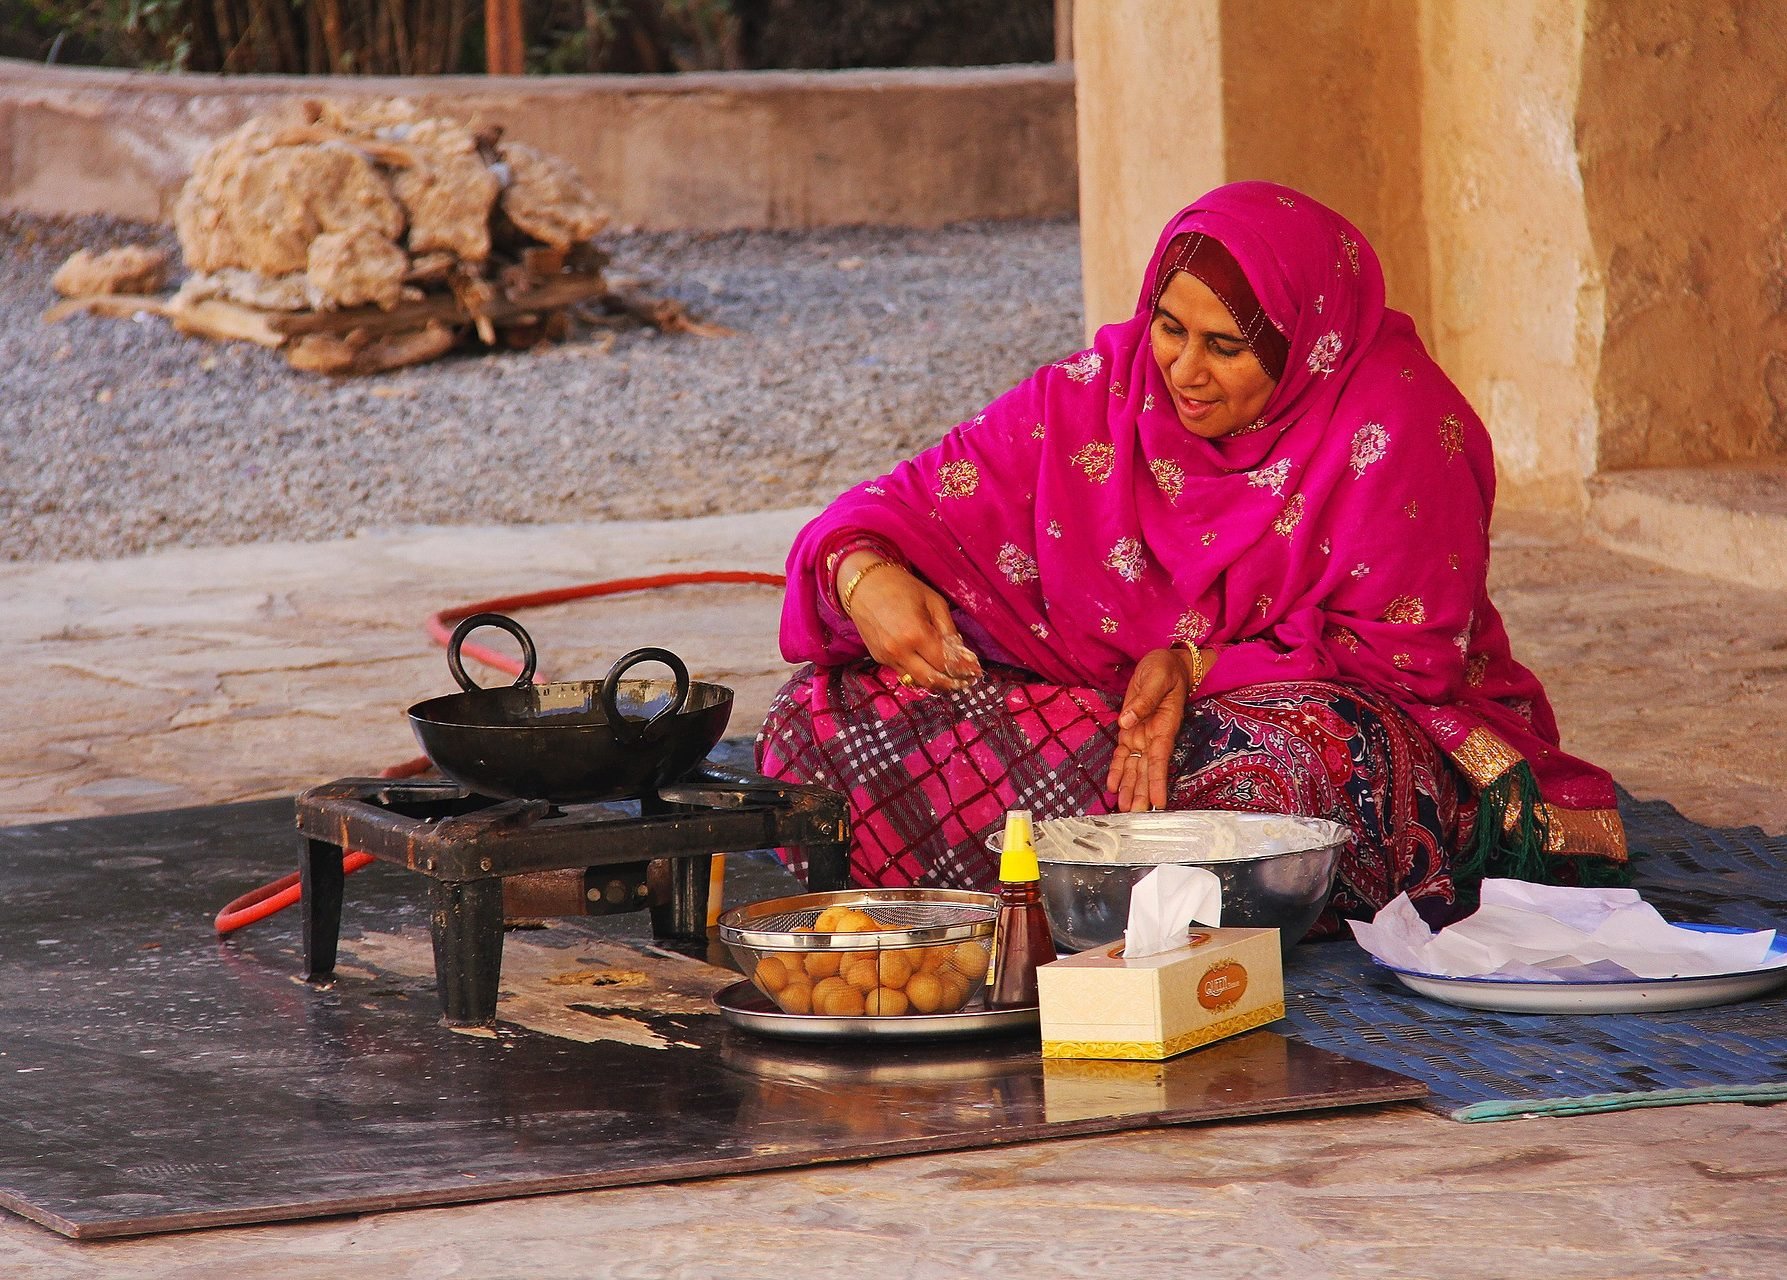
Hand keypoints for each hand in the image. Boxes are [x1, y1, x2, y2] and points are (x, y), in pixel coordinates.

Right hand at [838, 551, 982, 693]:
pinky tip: (928, 667)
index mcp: (916, 634)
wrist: (863, 585)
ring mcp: (887, 657)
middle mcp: (900, 651)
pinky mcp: (879, 659)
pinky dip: (918, 673)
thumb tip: (962, 653)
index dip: (963, 670)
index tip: (975, 672)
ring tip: (951, 678)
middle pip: (931, 679)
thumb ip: (949, 629)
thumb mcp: (933, 601)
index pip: (944, 663)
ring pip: (917, 681)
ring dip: (936, 682)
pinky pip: (903, 673)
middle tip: (965, 682)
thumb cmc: (902, 587)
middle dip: (952, 684)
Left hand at [1104, 648, 1201, 811]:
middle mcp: (1153, 736)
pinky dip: (1117, 770)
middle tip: (1135, 815)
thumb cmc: (1166, 669)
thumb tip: (1126, 722)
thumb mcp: (1157, 678)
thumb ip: (1144, 700)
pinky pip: (1123, 754)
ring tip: (1123, 809)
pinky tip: (1111, 787)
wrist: (1166, 662)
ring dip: (1129, 788)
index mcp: (1165, 726)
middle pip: (1146, 770)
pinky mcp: (1130, 730)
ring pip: (1135, 767)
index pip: (1160, 758)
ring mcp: (1142, 735)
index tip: (1157, 802)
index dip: (1157, 781)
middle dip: (1141, 793)